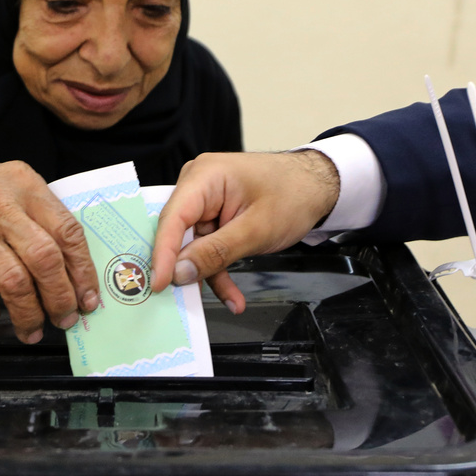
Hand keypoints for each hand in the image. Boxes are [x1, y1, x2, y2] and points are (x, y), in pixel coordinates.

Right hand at [0, 159, 98, 343]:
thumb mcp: (3, 191)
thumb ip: (37, 220)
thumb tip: (74, 275)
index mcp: (21, 182)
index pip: (66, 229)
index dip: (83, 271)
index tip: (89, 298)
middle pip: (45, 259)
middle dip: (61, 298)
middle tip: (66, 318)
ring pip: (14, 283)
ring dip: (29, 314)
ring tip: (33, 328)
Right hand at [150, 151, 339, 312]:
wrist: (316, 186)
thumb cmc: (293, 194)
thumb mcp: (256, 229)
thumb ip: (215, 252)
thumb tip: (180, 272)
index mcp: (204, 176)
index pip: (172, 217)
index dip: (162, 253)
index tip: (159, 284)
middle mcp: (197, 185)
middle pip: (176, 232)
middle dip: (183, 267)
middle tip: (179, 299)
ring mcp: (204, 201)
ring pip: (192, 246)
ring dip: (208, 274)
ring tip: (230, 299)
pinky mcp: (212, 216)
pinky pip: (206, 247)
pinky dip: (219, 269)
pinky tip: (232, 294)